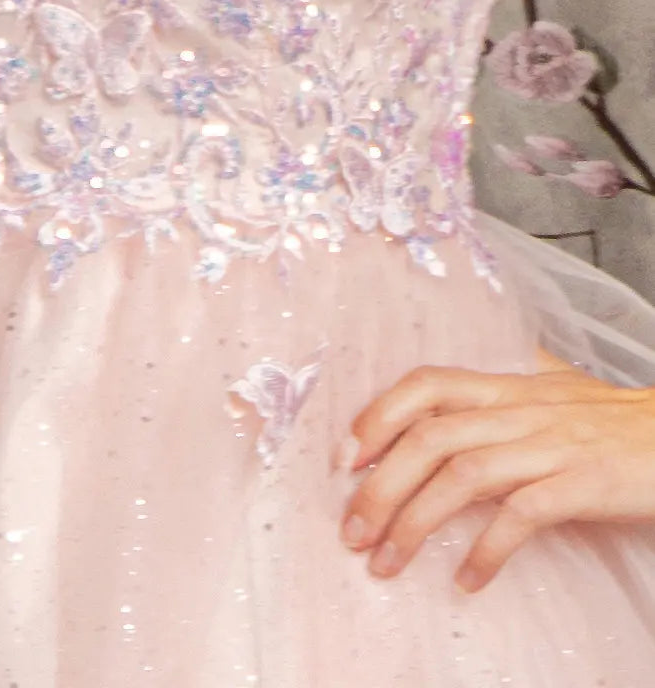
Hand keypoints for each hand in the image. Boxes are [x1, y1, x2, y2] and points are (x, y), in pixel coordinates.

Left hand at [336, 363, 654, 591]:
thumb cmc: (613, 419)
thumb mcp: (554, 389)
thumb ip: (506, 384)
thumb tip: (461, 380)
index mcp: (506, 388)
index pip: (427, 383)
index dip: (378, 415)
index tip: (344, 459)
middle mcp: (520, 410)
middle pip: (430, 437)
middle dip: (381, 485)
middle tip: (351, 532)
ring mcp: (550, 445)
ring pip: (463, 475)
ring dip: (416, 521)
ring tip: (386, 563)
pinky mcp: (581, 483)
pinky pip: (521, 515)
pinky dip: (487, 549)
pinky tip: (466, 579)